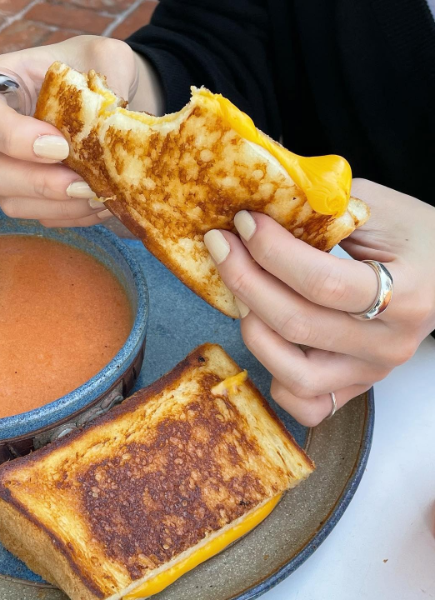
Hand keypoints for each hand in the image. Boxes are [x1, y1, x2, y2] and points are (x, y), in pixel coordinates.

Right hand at [0, 35, 161, 226]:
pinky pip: (41, 216)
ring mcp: (6, 168)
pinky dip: (73, 215)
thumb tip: (112, 118)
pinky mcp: (27, 195)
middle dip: (39, 184)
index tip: (60, 146)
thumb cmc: (91, 70)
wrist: (106, 99)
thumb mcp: (104, 56)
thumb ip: (107, 74)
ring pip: (12, 203)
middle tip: (83, 184)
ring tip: (101, 196)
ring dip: (60, 206)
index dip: (14, 138)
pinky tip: (102, 204)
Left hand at [204, 179, 434, 425]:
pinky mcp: (354, 388)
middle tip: (221, 246)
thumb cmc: (413, 237)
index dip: (272, 251)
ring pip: (294, 374)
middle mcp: (389, 343)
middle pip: (298, 325)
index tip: (243, 223)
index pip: (323, 282)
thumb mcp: (379, 208)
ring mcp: (371, 373)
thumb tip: (259, 200)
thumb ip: (324, 207)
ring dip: (252, 328)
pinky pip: (305, 403)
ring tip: (240, 292)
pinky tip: (268, 337)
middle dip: (244, 280)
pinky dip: (275, 377)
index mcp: (408, 293)